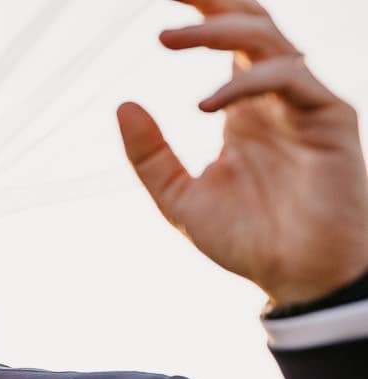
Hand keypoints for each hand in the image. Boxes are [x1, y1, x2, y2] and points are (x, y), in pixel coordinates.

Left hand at [118, 0, 367, 306]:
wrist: (299, 278)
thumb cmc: (248, 240)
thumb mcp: (180, 199)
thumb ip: (150, 155)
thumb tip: (123, 105)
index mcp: (243, 107)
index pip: (226, 38)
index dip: (200, 9)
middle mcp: (275, 96)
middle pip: (251, 22)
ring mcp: (304, 103)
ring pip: (268, 40)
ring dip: (217, 30)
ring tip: (166, 39)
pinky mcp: (330, 119)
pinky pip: (289, 79)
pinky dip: (243, 83)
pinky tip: (204, 104)